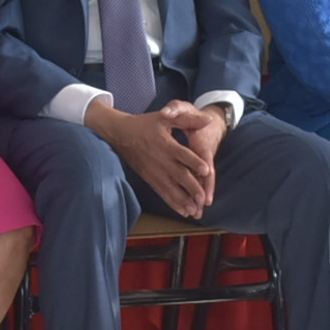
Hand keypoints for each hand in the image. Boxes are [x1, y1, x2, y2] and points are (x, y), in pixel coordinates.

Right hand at [96, 100, 215, 217]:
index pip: (183, 155)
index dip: (195, 163)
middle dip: (192, 188)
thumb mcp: (165, 117)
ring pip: (171, 188)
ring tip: (194, 210)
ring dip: (183, 200)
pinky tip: (183, 211)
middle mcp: (161, 160)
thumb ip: (188, 119)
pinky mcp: (150, 179)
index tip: (207, 171)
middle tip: (203, 198)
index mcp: (166, 144)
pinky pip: (162, 193)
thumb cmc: (144, 124)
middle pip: (179, 176)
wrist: (120, 134)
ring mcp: (155, 172)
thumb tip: (208, 120)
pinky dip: (173, 203)